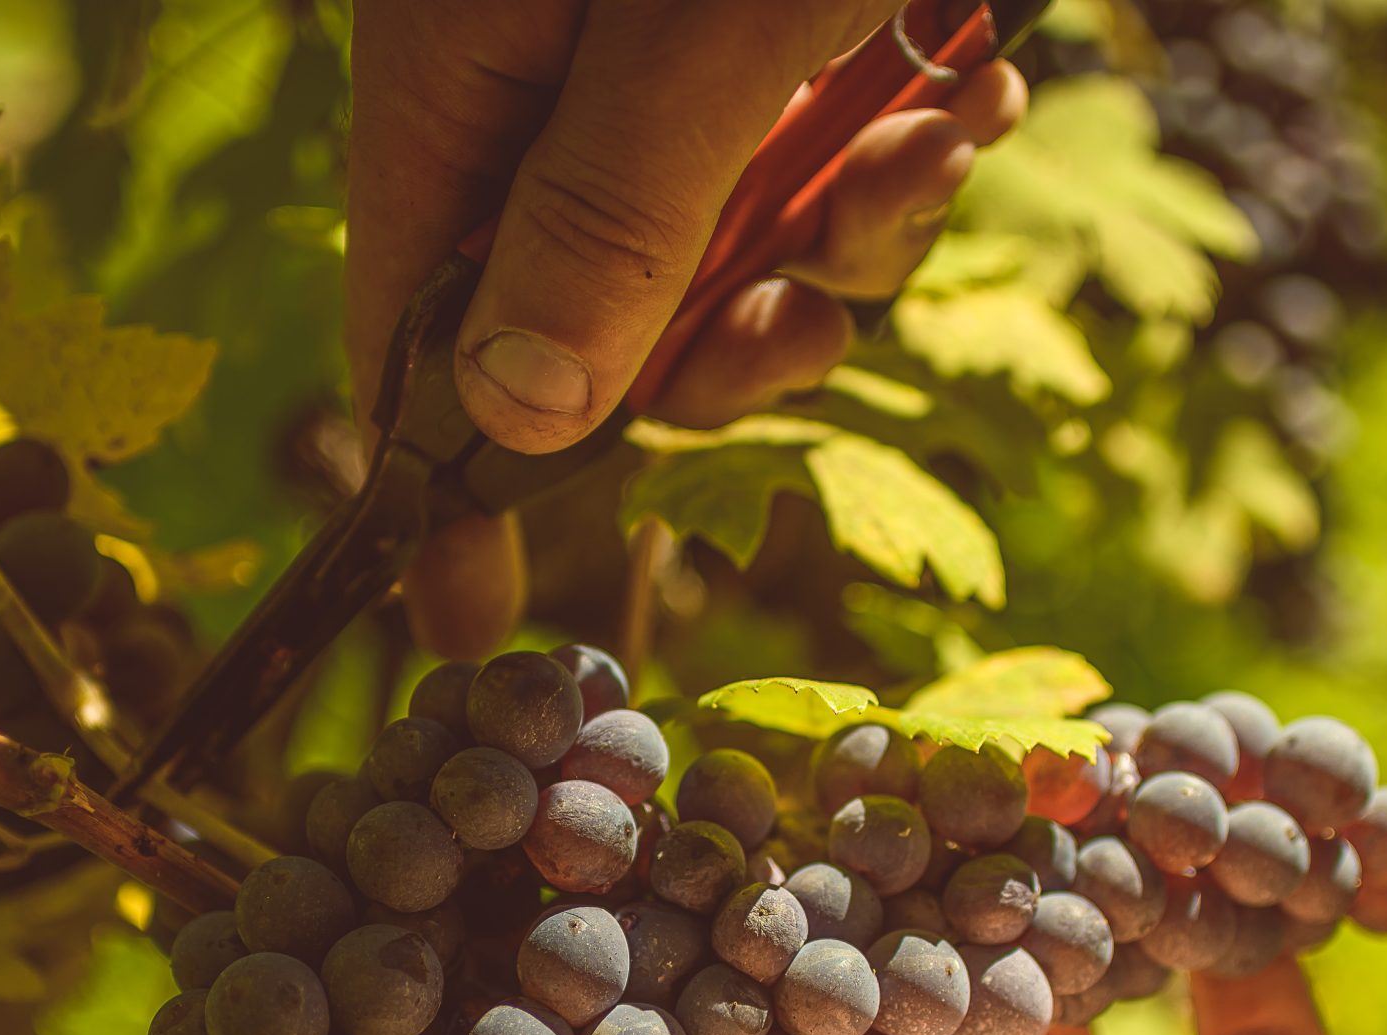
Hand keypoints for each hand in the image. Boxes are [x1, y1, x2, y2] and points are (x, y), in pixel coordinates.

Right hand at [346, 0, 1026, 653]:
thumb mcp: (699, 33)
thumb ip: (610, 213)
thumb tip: (516, 415)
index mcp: (462, 55)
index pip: (415, 305)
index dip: (443, 473)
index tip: (461, 622)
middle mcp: (540, 65)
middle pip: (595, 302)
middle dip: (731, 342)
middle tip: (806, 328)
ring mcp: (655, 47)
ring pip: (735, 244)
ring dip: (850, 237)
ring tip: (937, 143)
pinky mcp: (772, 24)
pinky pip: (816, 158)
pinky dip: (896, 157)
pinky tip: (971, 95)